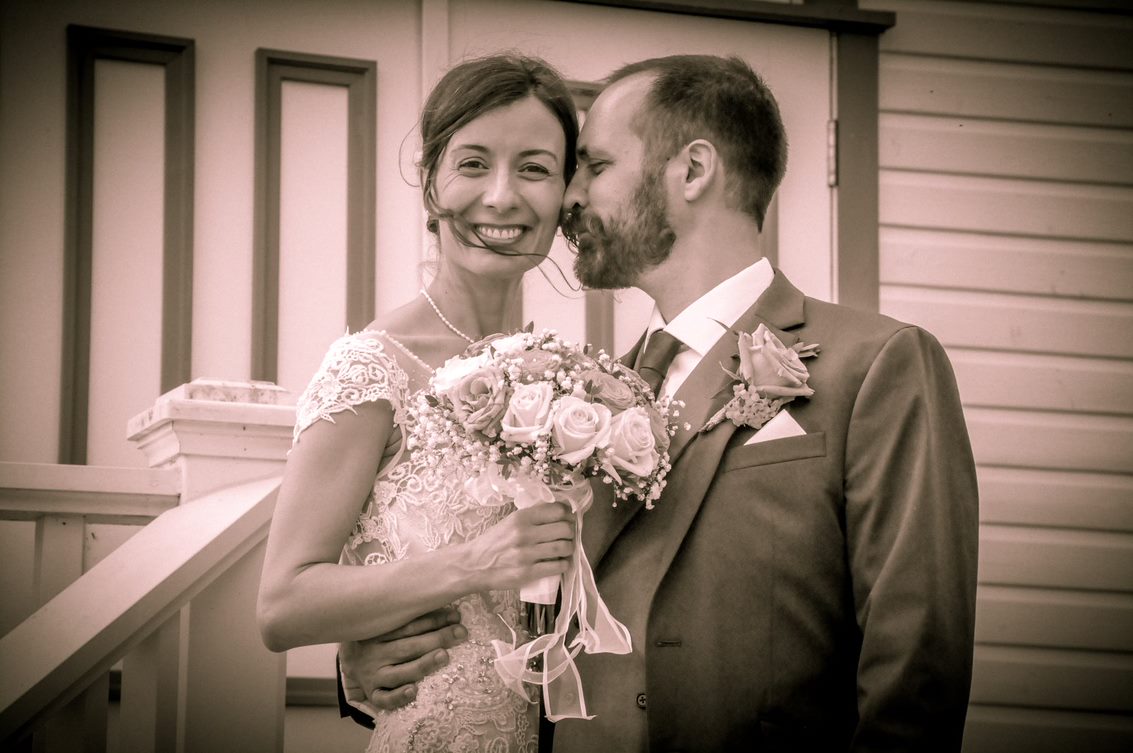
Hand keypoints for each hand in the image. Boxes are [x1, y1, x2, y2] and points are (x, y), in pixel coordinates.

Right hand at [340, 607, 468, 710]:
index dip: (434, 619)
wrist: (348, 660)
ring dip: (423, 664)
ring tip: (444, 656)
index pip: (408, 625)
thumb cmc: (375, 639)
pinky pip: (385, 699)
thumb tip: (446, 608)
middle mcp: (374, 653)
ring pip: (400, 672)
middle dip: (437, 638)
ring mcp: (373, 675)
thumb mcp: (384, 623)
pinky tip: (414, 691)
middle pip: (408, 646)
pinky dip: (398, 697)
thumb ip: (407, 617)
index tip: (456, 615)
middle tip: (460, 632)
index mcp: (378, 632)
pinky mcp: (373, 694)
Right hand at [466, 502, 574, 590]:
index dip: (568, 514)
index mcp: (521, 518)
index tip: (568, 518)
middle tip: (568, 535)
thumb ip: (532, 516)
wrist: (473, 565)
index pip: (557, 510)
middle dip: (570, 532)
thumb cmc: (493, 542)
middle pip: (564, 528)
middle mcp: (524, 534)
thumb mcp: (509, 522)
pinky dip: (563, 564)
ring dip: (569, 548)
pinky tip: (560, 562)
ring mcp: (526, 555)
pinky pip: (557, 566)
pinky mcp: (527, 573)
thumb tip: (559, 511)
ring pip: (564, 547)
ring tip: (565, 549)